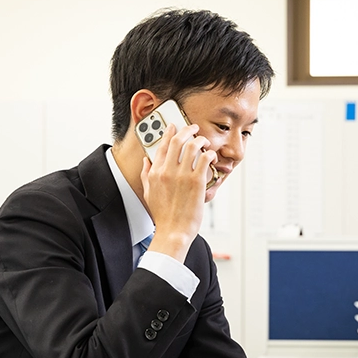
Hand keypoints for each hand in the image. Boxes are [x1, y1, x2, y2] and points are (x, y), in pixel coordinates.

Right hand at [141, 123, 217, 262]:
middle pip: (177, 140)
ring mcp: (182, 176)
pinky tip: (210, 156)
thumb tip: (146, 161)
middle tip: (193, 128)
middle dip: (187, 130)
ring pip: (192, 146)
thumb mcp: (148, 193)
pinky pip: (204, 159)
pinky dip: (209, 154)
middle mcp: (167, 171)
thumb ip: (146, 174)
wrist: (173, 231)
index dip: (169, 132)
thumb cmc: (163, 215)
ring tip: (204, 142)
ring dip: (200, 140)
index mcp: (155, 173)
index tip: (174, 126)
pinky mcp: (196, 182)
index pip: (162, 145)